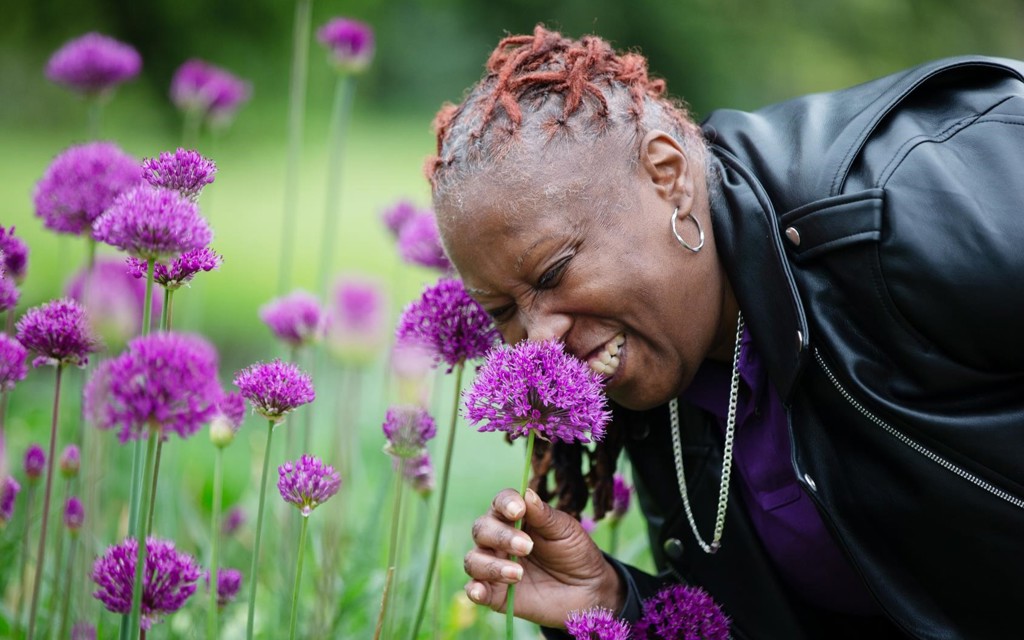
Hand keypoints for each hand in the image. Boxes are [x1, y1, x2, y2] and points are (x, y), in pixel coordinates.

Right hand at [463, 487, 623, 627]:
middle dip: (500, 536)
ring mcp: (496, 566)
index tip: (518, 511)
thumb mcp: (565, 531)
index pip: (500, 503)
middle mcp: (499, 539)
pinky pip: (475, 590)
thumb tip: (527, 494)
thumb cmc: (575, 553)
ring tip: (518, 574)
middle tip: (527, 547)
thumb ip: (544, 515)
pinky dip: (474, 590)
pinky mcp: (496, 594)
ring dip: (490, 565)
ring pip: (474, 559)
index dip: (505, 504)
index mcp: (516, 518)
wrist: (587, 591)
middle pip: (481, 529)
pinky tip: (481, 591)